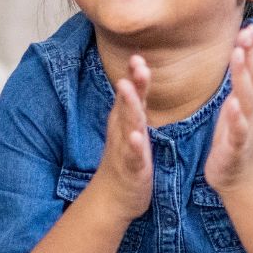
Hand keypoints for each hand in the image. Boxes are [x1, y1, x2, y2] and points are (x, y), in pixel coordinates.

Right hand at [88, 54, 152, 224]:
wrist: (113, 197)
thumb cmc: (127, 158)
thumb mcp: (132, 126)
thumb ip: (136, 102)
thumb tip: (138, 75)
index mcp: (127, 120)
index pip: (133, 94)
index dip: (135, 75)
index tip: (138, 56)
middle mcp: (124, 130)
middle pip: (129, 104)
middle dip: (134, 85)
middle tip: (137, 64)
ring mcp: (126, 148)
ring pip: (129, 125)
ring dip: (130, 107)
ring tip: (128, 89)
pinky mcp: (132, 168)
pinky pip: (133, 156)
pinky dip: (134, 146)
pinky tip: (136, 137)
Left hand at [205, 25, 252, 192]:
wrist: (240, 176)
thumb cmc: (239, 134)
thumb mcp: (246, 100)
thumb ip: (252, 75)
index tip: (252, 26)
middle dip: (251, 55)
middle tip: (247, 32)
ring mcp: (248, 127)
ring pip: (247, 98)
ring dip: (243, 76)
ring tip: (238, 55)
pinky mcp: (237, 146)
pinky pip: (238, 129)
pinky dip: (237, 116)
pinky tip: (232, 104)